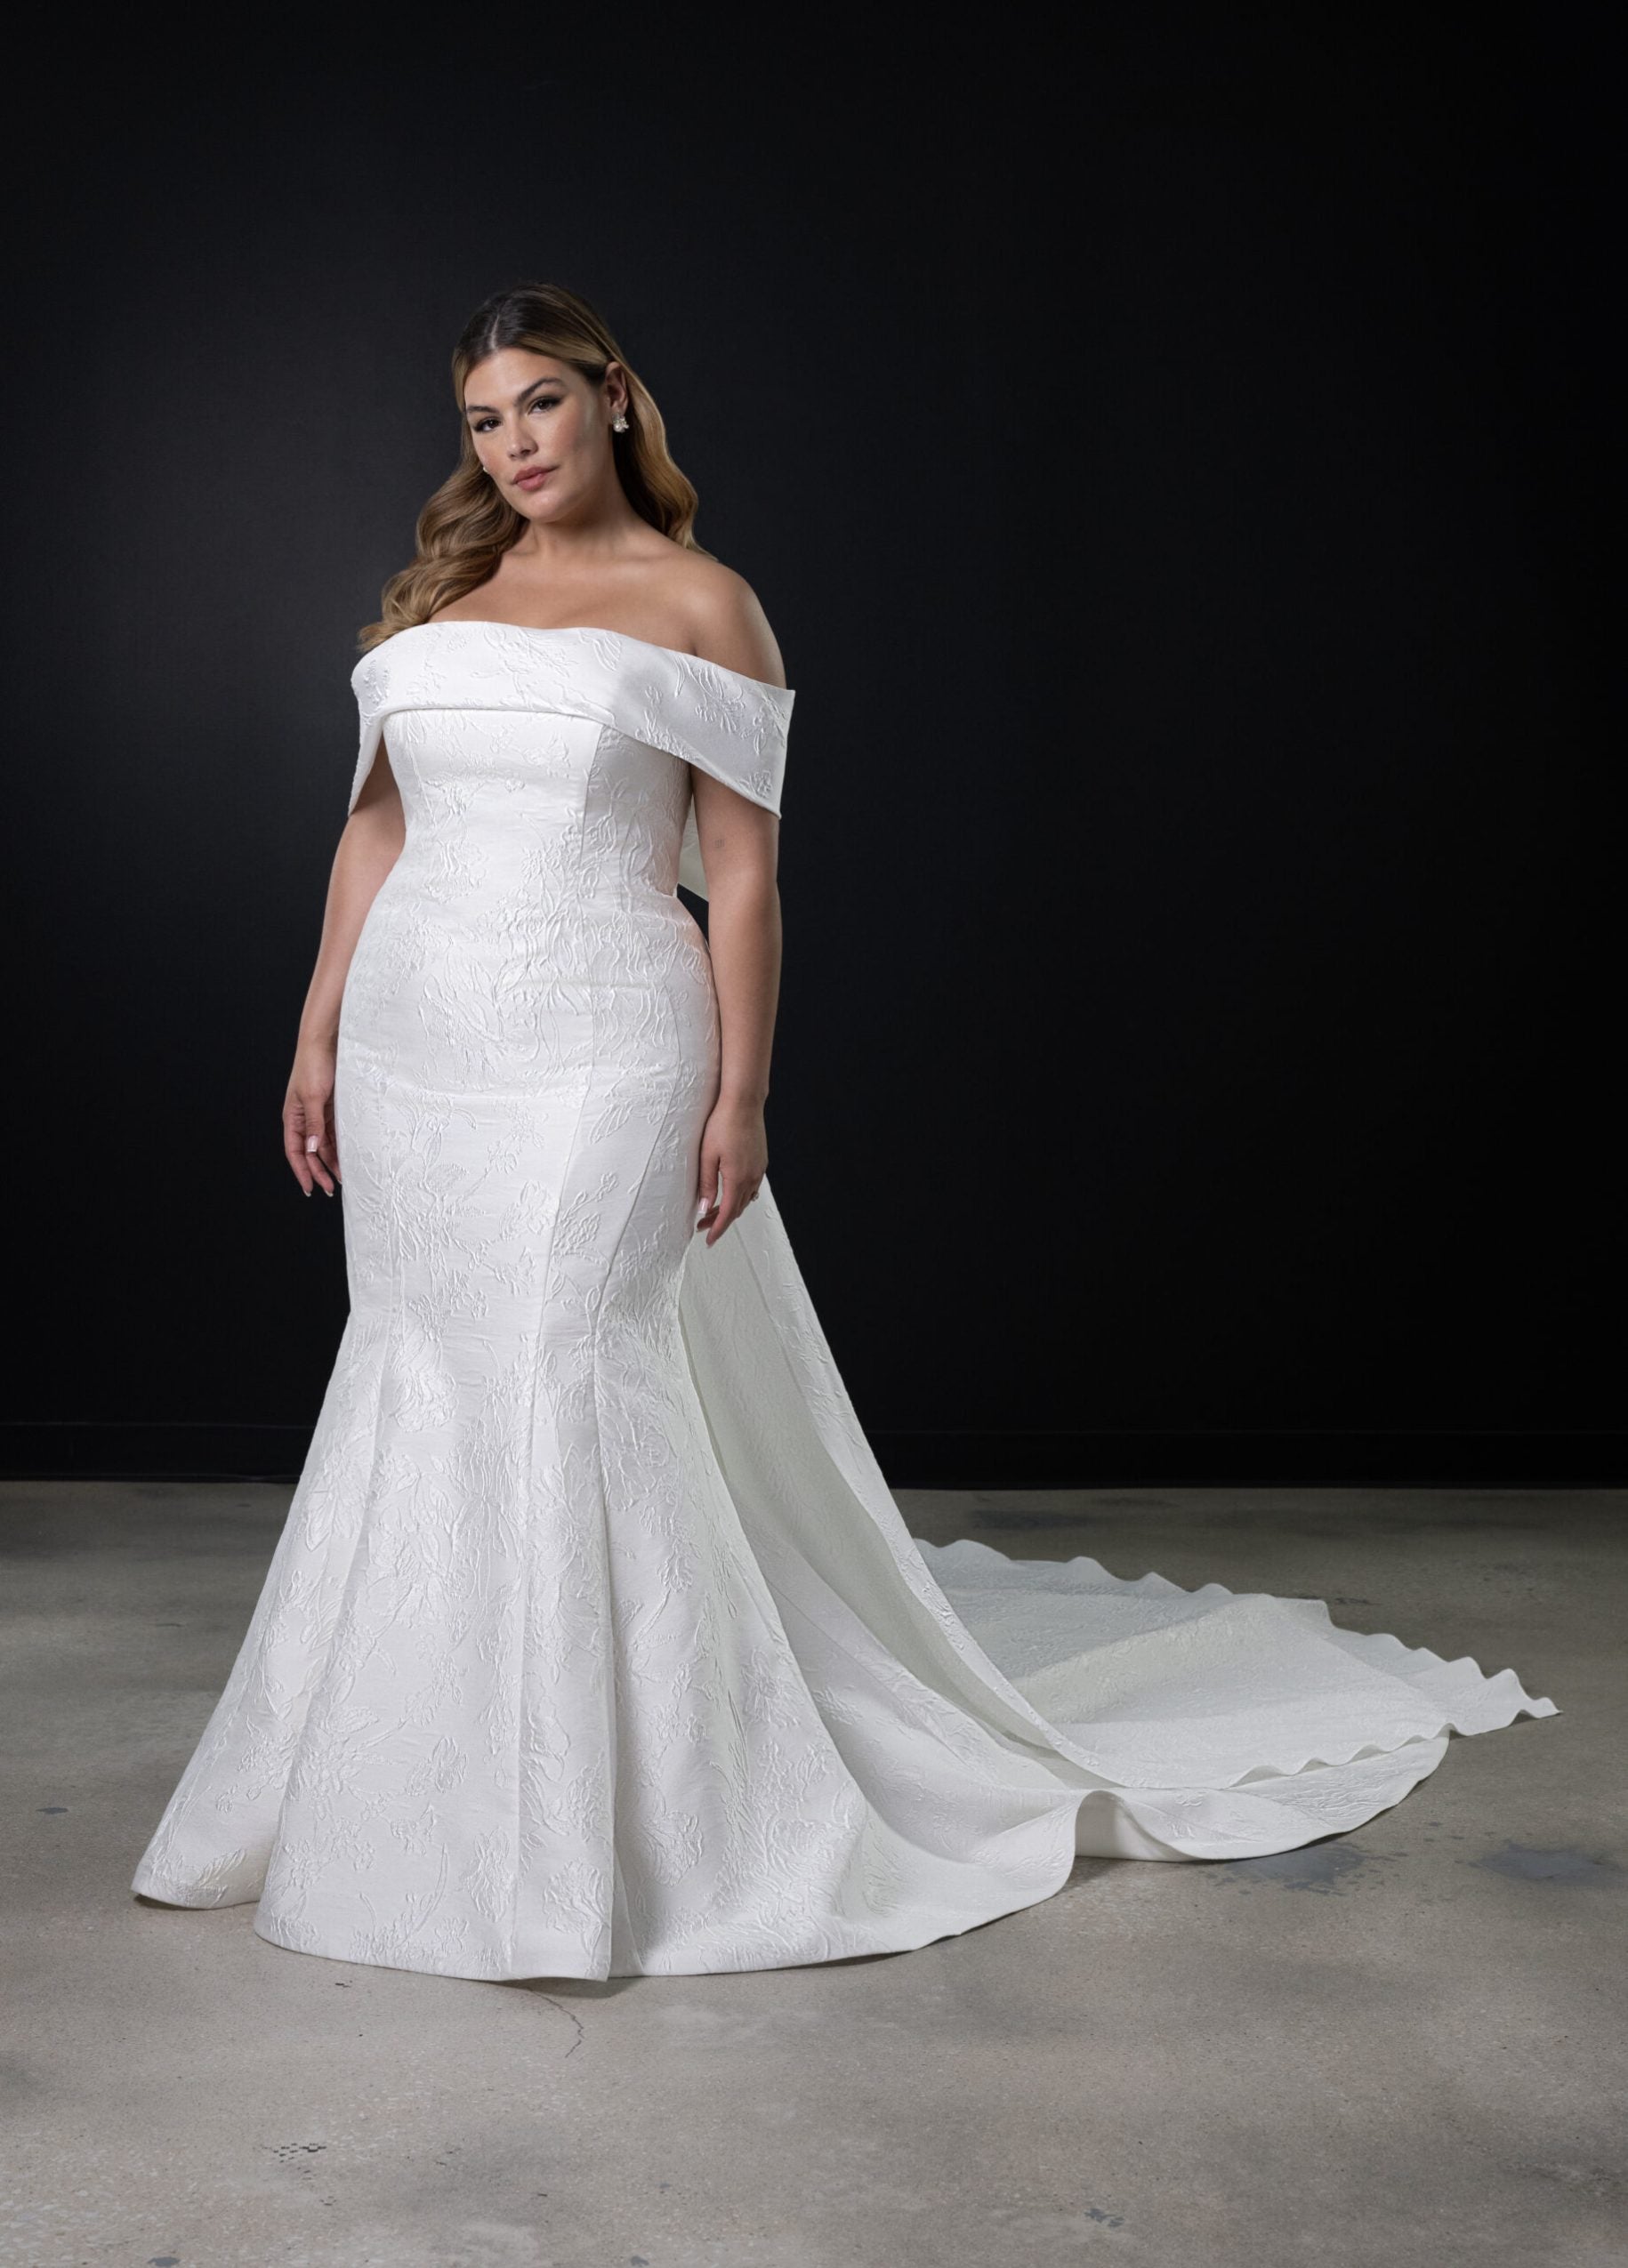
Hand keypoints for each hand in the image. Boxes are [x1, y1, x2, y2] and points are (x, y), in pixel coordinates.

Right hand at [284, 1039, 341, 1196]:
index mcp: (293, 1117)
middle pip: (310, 1151)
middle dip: (319, 1170)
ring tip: (343, 1176)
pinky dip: (340, 1145)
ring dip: (332, 1160)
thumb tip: (312, 1149)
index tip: (310, 1187)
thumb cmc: (313, 1065)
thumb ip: (313, 1124)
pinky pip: (334, 1132)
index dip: (302, 1171)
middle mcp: (304, 1118)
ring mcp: (318, 1113)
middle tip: (330, 1188)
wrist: (325, 1043)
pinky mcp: (330, 1107)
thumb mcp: (313, 1097)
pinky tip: (348, 1155)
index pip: (295, 1151)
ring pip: (323, 1144)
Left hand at [695, 1096, 765, 1246]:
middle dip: (720, 1221)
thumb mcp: (707, 1155)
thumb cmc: (723, 1124)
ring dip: (730, 1209)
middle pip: (736, 1209)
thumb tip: (704, 1208)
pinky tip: (732, 1194)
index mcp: (737, 1178)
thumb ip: (707, 1184)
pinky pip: (752, 1187)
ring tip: (714, 1212)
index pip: (727, 1214)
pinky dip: (741, 1197)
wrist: (744, 1103)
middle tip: (703, 1227)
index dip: (717, 1229)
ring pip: (745, 1200)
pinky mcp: (761, 1162)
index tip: (708, 1240)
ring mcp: (759, 1169)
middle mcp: (752, 1177)